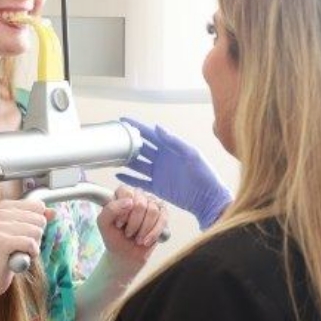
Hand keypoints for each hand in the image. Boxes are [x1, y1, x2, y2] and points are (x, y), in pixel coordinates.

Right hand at [0, 200, 52, 297]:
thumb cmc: (7, 253)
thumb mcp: (24, 232)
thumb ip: (38, 219)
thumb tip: (53, 212)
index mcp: (3, 206)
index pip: (39, 206)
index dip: (37, 225)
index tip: (22, 235)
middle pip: (40, 219)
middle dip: (36, 237)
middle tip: (19, 246)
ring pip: (37, 232)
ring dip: (33, 247)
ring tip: (18, 252)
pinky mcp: (1, 241)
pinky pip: (31, 243)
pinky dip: (31, 253)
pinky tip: (20, 258)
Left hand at [97, 185, 166, 274]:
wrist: (126, 253)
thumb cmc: (114, 235)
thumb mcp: (103, 223)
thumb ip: (110, 209)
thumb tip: (130, 202)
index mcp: (123, 192)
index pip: (127, 194)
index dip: (123, 213)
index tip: (118, 225)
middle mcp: (139, 194)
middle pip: (140, 204)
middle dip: (134, 224)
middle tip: (128, 233)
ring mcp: (153, 202)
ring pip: (153, 211)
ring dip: (143, 230)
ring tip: (137, 238)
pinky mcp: (163, 213)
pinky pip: (163, 220)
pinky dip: (154, 234)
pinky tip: (146, 241)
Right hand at [117, 117, 231, 229]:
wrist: (207, 199)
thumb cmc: (205, 175)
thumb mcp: (191, 154)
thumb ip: (175, 141)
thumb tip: (158, 127)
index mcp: (170, 148)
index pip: (149, 134)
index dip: (136, 126)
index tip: (123, 120)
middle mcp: (162, 158)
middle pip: (140, 147)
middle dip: (128, 142)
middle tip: (114, 138)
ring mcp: (158, 173)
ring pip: (137, 164)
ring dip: (126, 160)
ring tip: (113, 156)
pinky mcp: (157, 187)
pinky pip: (140, 181)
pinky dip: (129, 178)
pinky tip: (118, 174)